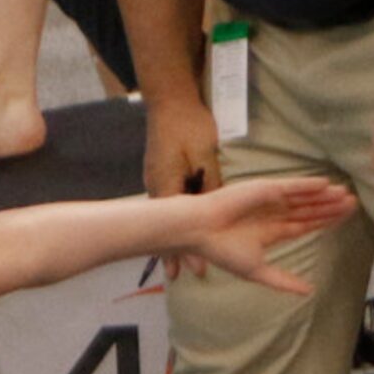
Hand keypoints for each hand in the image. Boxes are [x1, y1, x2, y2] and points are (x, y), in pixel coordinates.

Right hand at [143, 95, 220, 276]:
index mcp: (166, 185)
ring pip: (168, 214)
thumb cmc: (186, 125)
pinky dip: (175, 217)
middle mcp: (158, 186)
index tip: (188, 270)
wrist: (169, 99)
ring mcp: (157, 179)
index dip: (180, 249)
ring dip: (173, 236)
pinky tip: (182, 225)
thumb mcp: (201, 154)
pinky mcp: (161, 172)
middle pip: (167, 225)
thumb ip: (208, 181)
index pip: (173, 226)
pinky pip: (170, 201)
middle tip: (183, 273)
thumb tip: (217, 207)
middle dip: (174, 250)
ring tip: (179, 259)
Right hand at [180, 177, 355, 295]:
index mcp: (271, 231)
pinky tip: (326, 184)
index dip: (324, 222)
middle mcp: (272, 213)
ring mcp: (268, 199)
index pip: (304, 225)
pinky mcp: (263, 189)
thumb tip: (309, 292)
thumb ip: (284, 281)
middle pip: (308, 209)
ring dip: (324, 195)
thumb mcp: (258, 271)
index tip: (344, 218)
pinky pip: (291, 186)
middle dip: (330, 207)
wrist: (200, 232)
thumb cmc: (222, 251)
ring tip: (346, 193)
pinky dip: (308, 185)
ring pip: (303, 197)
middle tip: (354, 203)